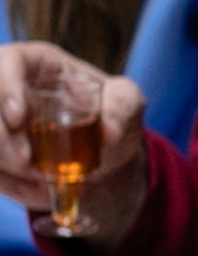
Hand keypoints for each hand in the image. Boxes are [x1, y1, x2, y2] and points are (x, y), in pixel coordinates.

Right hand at [0, 44, 149, 246]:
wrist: (105, 150)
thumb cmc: (112, 113)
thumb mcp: (128, 103)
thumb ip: (123, 106)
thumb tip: (109, 130)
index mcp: (38, 64)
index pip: (9, 62)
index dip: (5, 88)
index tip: (18, 117)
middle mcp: (9, 90)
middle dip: (0, 139)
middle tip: (27, 162)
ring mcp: (0, 122)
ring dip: (7, 168)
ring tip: (46, 182)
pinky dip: (14, 188)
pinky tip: (41, 193)